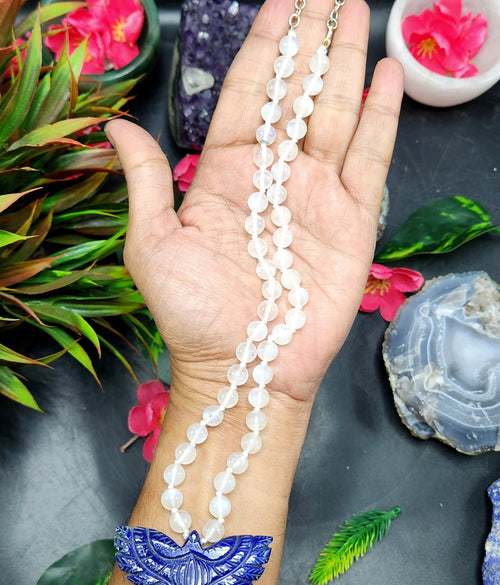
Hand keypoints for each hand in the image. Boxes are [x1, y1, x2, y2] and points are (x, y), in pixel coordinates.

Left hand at [105, 0, 402, 405]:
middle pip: (295, 92)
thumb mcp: (152, 245)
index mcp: (224, 173)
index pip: (247, 93)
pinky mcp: (351, 222)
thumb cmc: (191, 314)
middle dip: (310, 39)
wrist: (242, 368)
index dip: (262, 45)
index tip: (278, 0)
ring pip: (335, 113)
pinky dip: (381, 116)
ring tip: (355, 12)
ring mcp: (315, 195)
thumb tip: (115, 126)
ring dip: (345, 62)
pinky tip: (386, 76)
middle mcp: (272, 175)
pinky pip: (370, 158)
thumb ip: (145, 181)